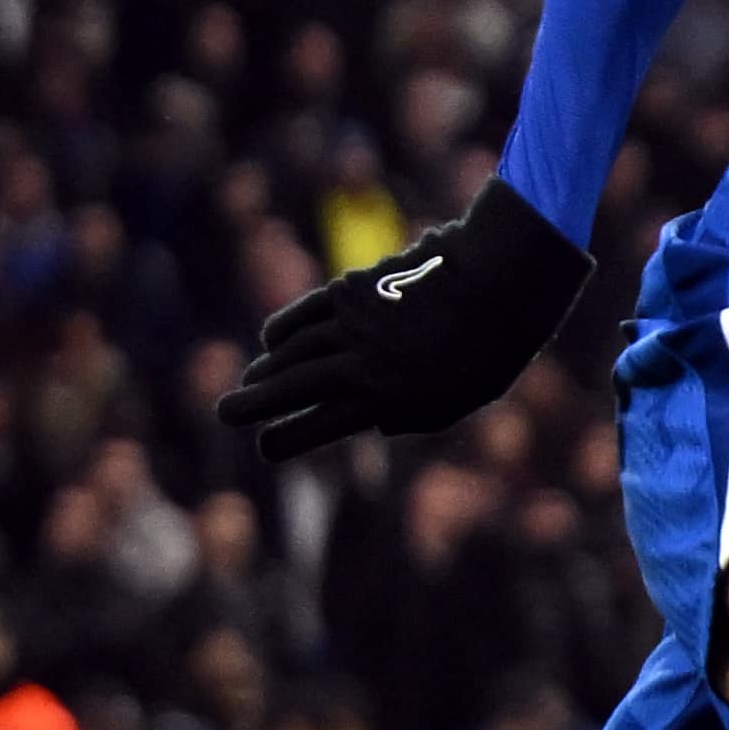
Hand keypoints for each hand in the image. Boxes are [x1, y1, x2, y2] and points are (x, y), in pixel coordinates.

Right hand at [216, 179, 596, 462]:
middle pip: (295, 388)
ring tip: (245, 384)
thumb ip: (416, 418)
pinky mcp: (355, 287)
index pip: (323, 425)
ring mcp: (355, 324)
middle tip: (226, 414)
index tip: (266, 449)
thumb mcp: (462, 399)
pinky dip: (285, 328)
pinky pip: (308, 312)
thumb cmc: (493, 346)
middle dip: (256, 404)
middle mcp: (364, 364)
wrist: (503, 280)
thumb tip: (375, 428)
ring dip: (266, 369)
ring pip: (295, 351)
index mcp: (391, 398)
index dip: (290, 439)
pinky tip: (270, 341)